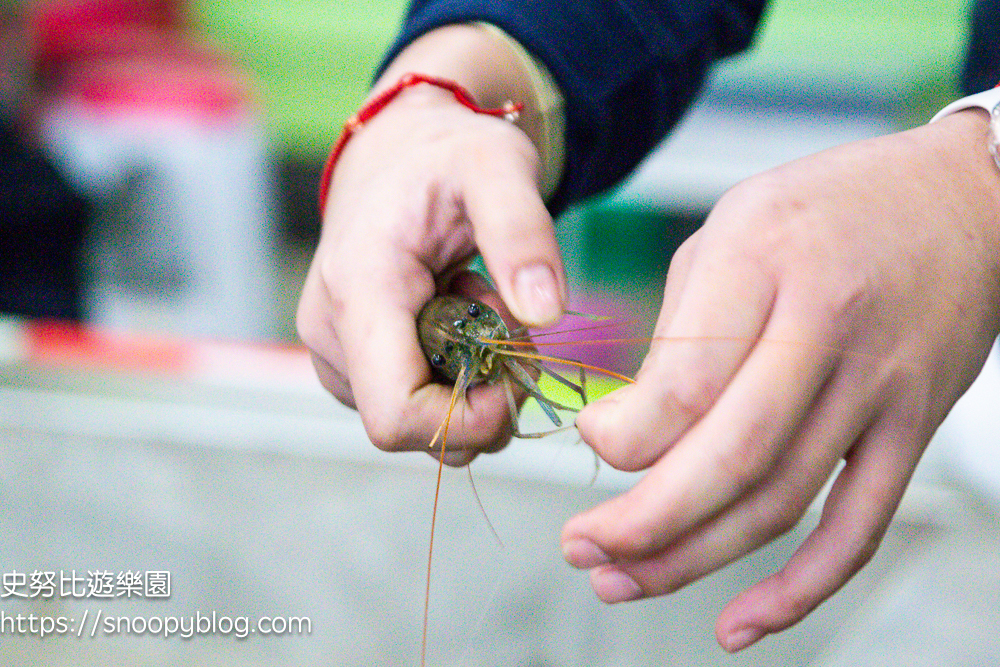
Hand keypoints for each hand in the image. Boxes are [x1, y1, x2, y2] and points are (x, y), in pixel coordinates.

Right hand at [297, 26, 566, 464]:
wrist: (399, 152)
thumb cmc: (444, 156)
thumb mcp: (497, 166)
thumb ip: (521, 232)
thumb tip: (544, 312)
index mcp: (357, 291)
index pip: (396, 415)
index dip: (469, 419)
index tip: (514, 371)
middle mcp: (331, 334)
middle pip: (417, 428)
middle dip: (483, 393)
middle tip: (507, 319)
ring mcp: (336, 354)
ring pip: (422, 422)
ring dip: (473, 382)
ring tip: (478, 304)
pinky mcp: (351, 364)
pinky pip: (415, 403)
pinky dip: (454, 375)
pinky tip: (457, 317)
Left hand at [561, 111, 999, 650]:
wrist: (966, 198)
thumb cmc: (830, 207)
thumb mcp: (732, 225)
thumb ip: (681, 324)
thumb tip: (631, 424)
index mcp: (764, 262)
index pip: (687, 381)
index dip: (623, 433)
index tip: (592, 436)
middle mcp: (825, 331)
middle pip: (732, 459)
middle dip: (642, 523)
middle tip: (580, 548)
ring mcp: (879, 389)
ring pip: (782, 504)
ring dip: (693, 559)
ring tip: (619, 581)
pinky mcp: (913, 428)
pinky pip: (859, 526)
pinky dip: (801, 589)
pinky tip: (739, 623)